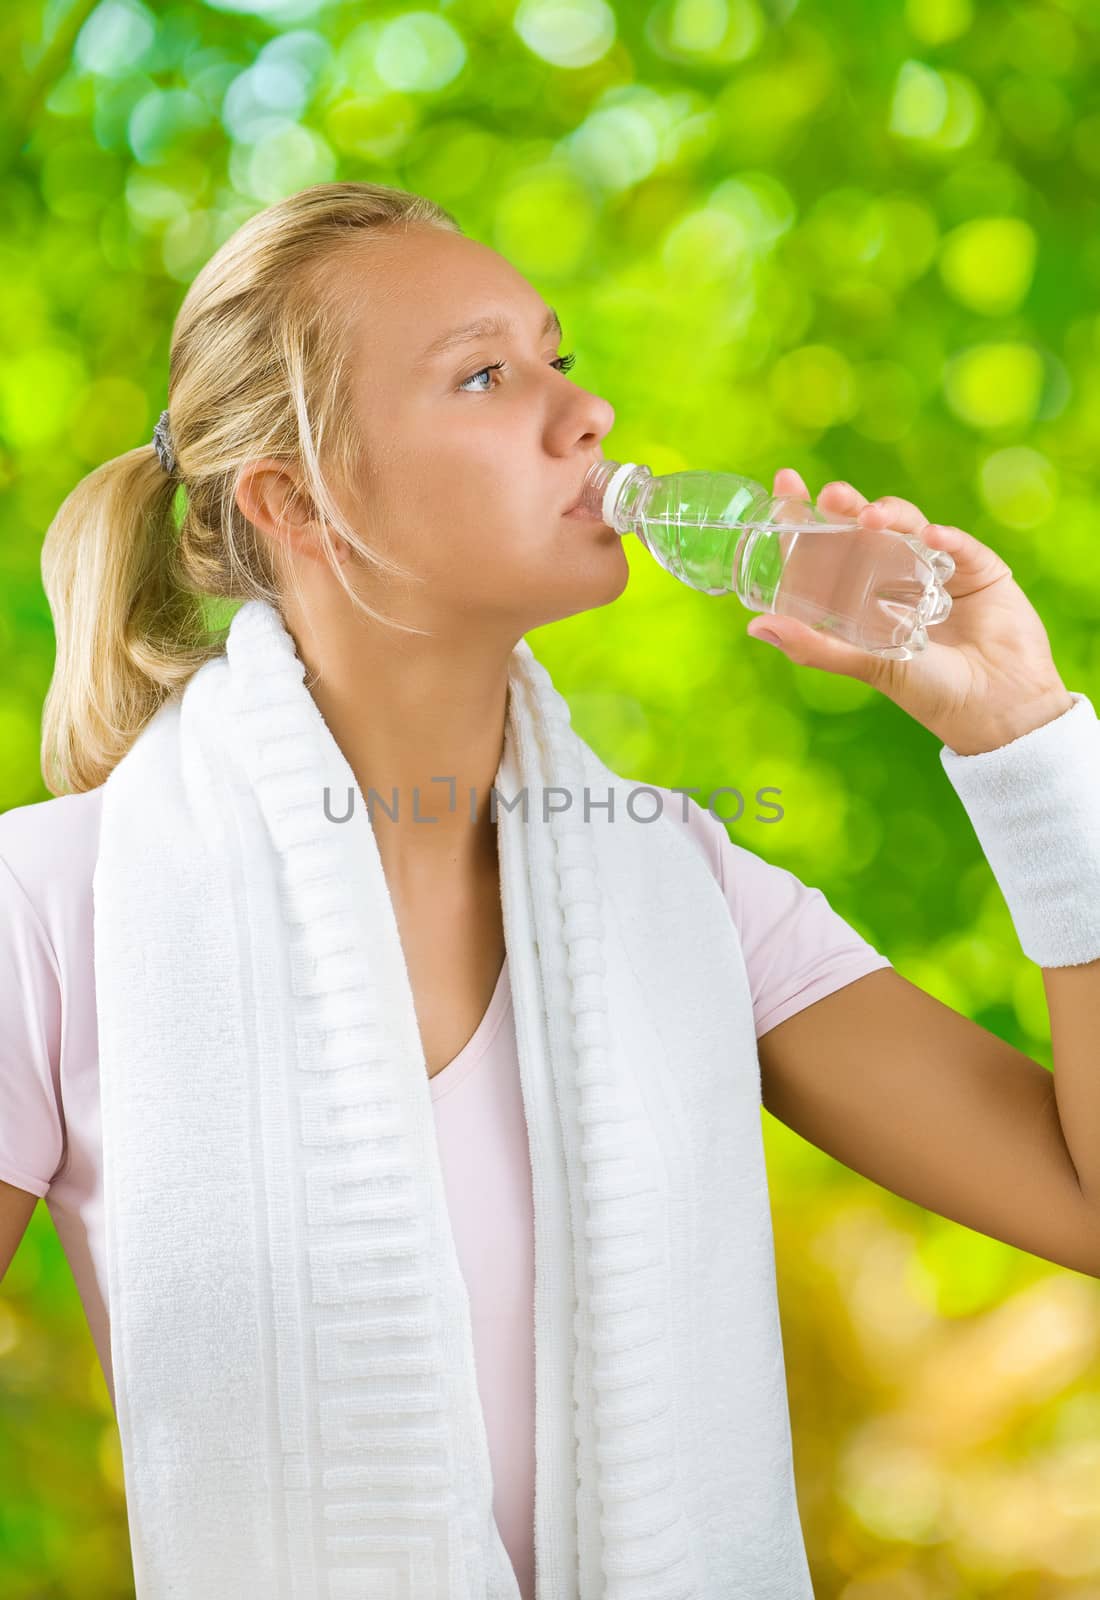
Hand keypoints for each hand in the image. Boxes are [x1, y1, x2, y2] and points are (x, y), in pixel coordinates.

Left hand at [745, 468, 1074, 754]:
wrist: (996, 710)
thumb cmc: (928, 692)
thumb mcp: (866, 664)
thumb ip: (815, 646)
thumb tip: (755, 625)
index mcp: (865, 594)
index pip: (829, 545)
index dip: (807, 515)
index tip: (785, 481)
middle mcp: (898, 573)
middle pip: (867, 528)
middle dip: (848, 506)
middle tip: (832, 496)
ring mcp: (939, 566)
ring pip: (909, 526)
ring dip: (890, 516)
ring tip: (872, 519)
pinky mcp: (978, 567)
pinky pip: (959, 544)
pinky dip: (944, 537)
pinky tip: (931, 539)